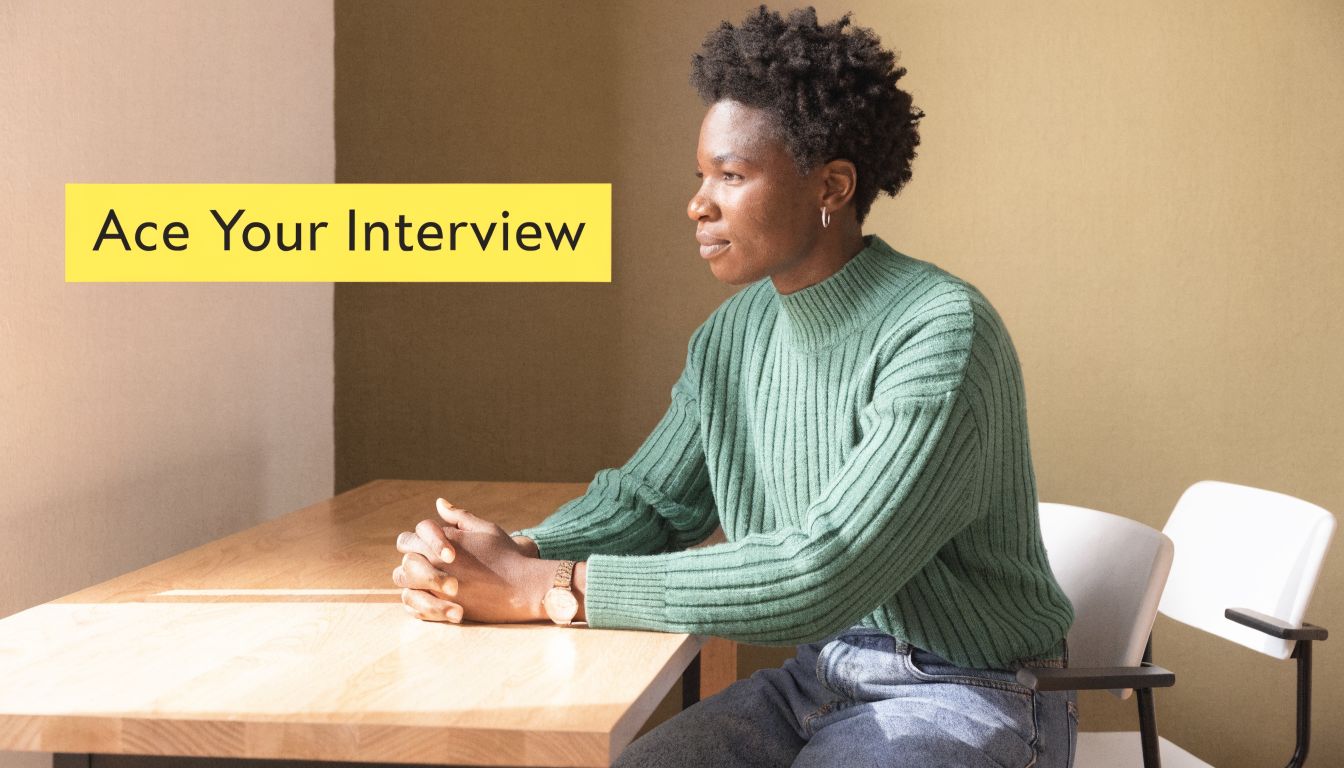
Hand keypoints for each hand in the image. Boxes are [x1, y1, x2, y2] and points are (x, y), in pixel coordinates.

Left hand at [393, 498, 551, 623]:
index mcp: (443, 541)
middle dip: (411, 561)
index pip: (409, 537)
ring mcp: (436, 586)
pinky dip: (416, 602)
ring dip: (411, 582)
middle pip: (404, 561)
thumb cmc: (506, 556)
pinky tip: (429, 597)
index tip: (429, 548)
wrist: (522, 587)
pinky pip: (413, 606)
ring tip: (426, 582)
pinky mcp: (441, 608)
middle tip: (425, 565)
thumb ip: (459, 516)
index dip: (416, 542)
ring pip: (403, 584)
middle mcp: (435, 562)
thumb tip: (439, 502)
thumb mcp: (485, 529)